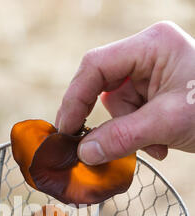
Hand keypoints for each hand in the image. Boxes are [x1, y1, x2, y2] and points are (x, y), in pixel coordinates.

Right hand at [56, 22, 194, 164]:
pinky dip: (142, 135)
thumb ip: (121, 137)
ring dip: (132, 133)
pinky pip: (133, 116)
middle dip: (113, 122)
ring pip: (119, 108)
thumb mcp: (166, 123)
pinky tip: (164, 144)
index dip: (75, 99)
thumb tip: (83, 152)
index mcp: (152, 44)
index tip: (66, 131)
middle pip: (105, 89)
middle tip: (103, 148)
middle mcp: (148, 54)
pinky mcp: (156, 93)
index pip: (96, 66)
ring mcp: (153, 74)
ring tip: (158, 146)